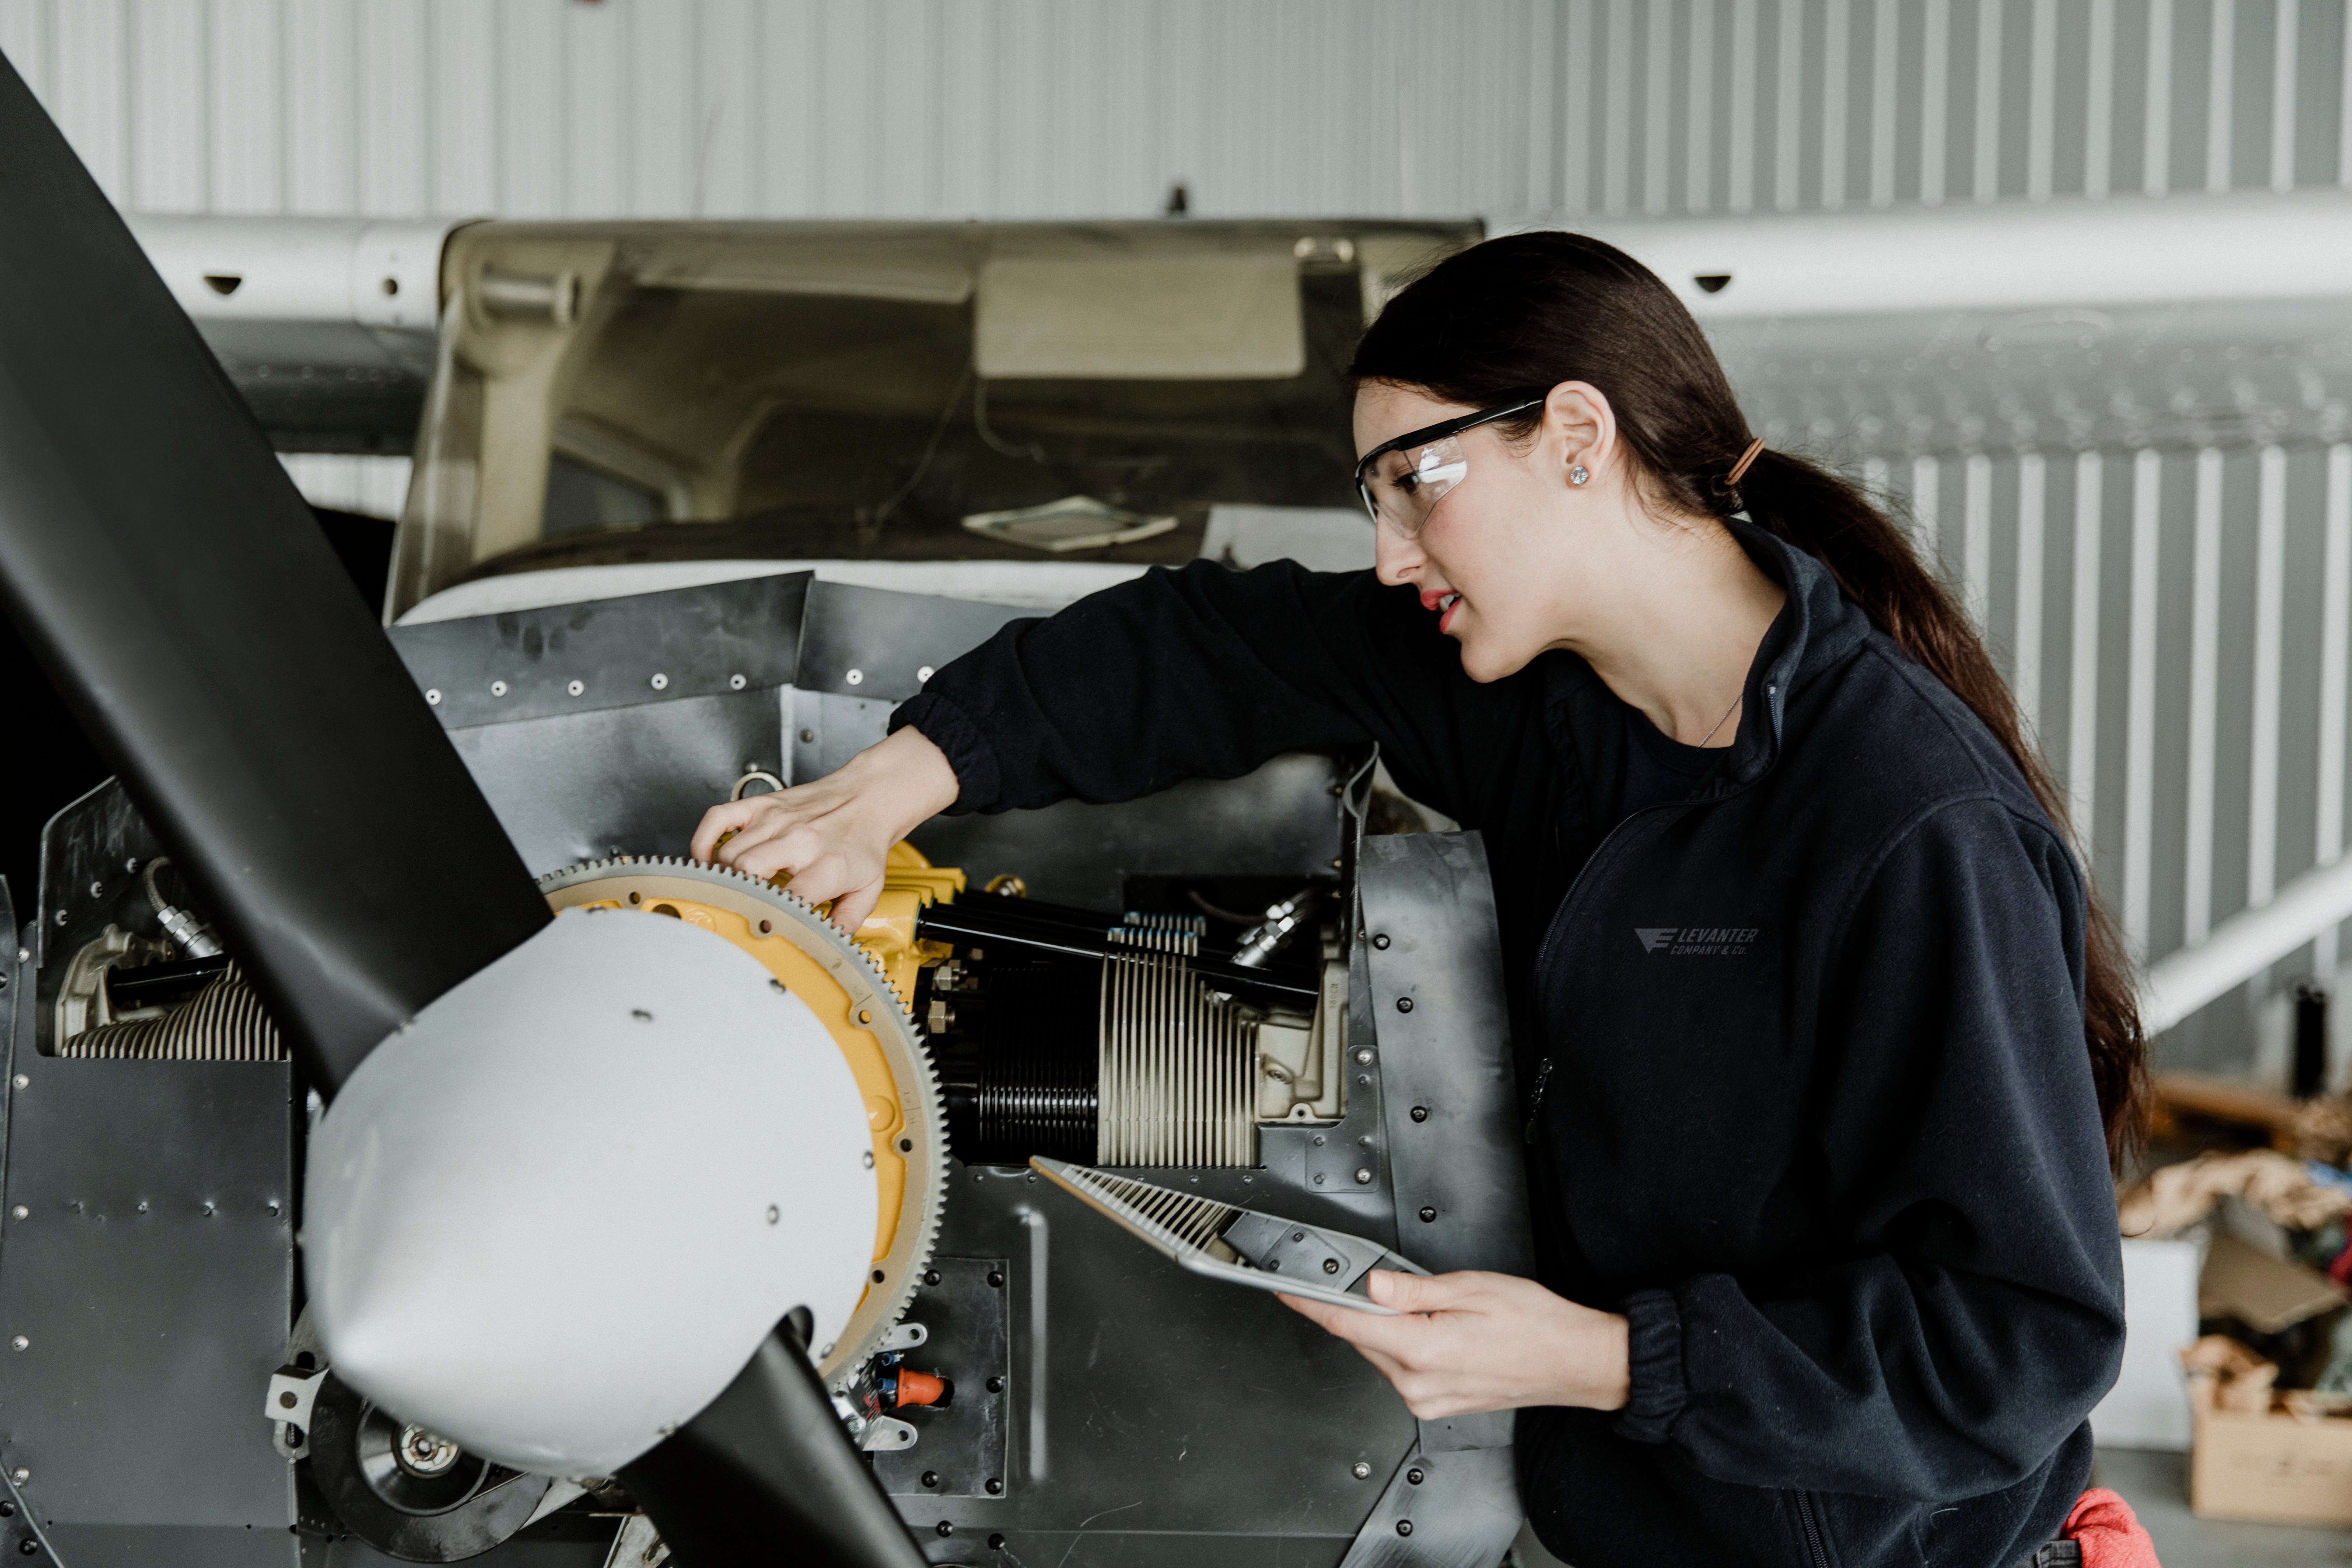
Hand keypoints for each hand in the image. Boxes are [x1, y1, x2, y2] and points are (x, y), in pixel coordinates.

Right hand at [689, 726, 960, 931]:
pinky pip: (716, 819)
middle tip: (740, 911)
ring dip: (724, 877)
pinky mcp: (761, 805)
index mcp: (828, 865)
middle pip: (746, 870)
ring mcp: (776, 820)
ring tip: (733, 891)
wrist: (869, 798)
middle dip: (739, 897)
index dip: (770, 919)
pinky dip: (704, 842)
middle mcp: (799, 840)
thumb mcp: (868, 891)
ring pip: (729, 853)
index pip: (788, 898)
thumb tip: (824, 950)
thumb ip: (845, 923)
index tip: (762, 932)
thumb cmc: (863, 844)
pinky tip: (710, 862)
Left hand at [1278, 1270, 1630, 1417]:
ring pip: (1382, 1352)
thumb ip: (1413, 1289)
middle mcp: (1418, 1383)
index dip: (1310, 1303)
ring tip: (1435, 1308)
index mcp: (1423, 1349)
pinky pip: (1402, 1368)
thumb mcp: (1471, 1288)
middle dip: (1364, 1306)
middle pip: (1363, 1336)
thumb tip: (1371, 1286)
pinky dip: (1406, 1345)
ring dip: (1391, 1327)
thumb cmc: (1535, 1325)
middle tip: (1388, 1280)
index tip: (1285, 1289)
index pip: (1347, 1323)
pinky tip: (1437, 1330)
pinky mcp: (1435, 1405)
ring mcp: (1426, 1399)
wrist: (1573, 1361)